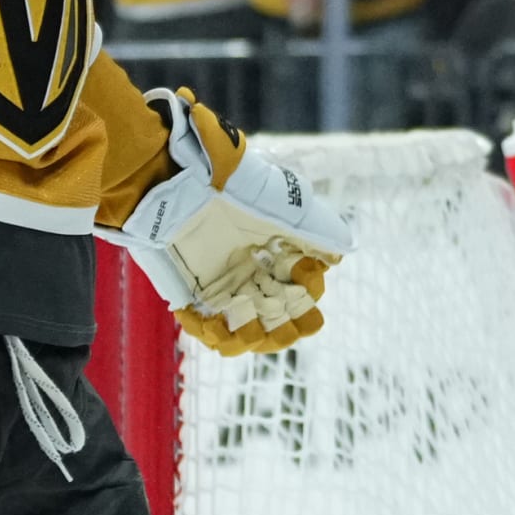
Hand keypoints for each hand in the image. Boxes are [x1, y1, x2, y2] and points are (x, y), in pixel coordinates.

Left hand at [111, 87, 354, 354]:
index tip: (306, 273)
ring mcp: (222, 285)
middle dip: (288, 326)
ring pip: (248, 332)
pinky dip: (212, 333)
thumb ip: (315, 224)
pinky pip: (208, 329)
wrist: (171, 179)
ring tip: (249, 325)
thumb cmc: (226, 182)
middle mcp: (253, 271)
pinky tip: (207, 322)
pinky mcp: (191, 293)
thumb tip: (344, 249)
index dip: (310, 289)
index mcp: (277, 249)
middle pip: (282, 319)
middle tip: (282, 316)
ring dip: (253, 335)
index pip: (305, 289)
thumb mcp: (279, 198)